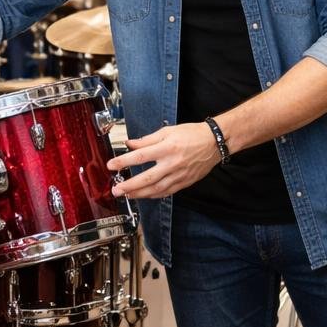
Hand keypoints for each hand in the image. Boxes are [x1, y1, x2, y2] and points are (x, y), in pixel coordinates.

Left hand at [106, 122, 220, 199]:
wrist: (214, 143)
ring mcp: (179, 175)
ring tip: (126, 195)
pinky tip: (144, 196)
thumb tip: (129, 144)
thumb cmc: (192, 134)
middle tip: (116, 190)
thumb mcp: (168, 131)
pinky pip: (167, 192)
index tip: (111, 165)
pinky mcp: (185, 182)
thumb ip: (147, 139)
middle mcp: (172, 163)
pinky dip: (154, 195)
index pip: (141, 156)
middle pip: (147, 178)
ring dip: (139, 194)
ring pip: (156, 189)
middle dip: (129, 185)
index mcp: (167, 148)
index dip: (124, 161)